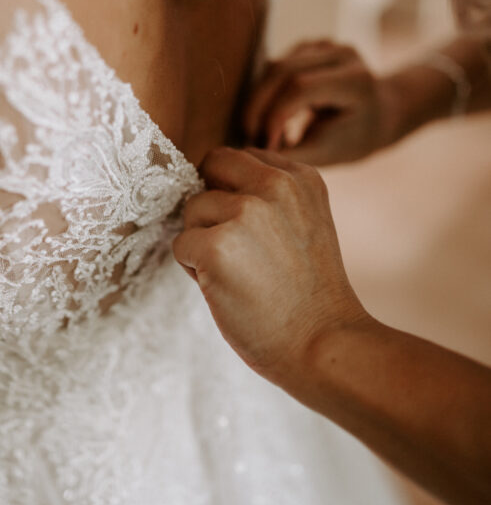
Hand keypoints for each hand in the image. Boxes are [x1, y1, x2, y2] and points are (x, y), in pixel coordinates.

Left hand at [174, 147, 368, 393]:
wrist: (324, 345)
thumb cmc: (310, 296)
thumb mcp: (306, 223)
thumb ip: (270, 196)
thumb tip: (212, 185)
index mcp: (300, 177)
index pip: (239, 159)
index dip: (234, 194)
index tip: (257, 233)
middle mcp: (274, 184)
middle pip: (211, 166)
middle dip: (212, 202)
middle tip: (236, 247)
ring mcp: (245, 212)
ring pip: (192, 210)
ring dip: (203, 242)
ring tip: (239, 275)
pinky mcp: (216, 246)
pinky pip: (181, 245)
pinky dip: (194, 271)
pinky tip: (228, 290)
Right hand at [242, 40, 399, 165]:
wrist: (381, 113)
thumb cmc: (357, 138)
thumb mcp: (330, 153)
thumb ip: (293, 154)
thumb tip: (253, 153)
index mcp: (356, 79)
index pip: (301, 87)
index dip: (274, 115)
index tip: (264, 144)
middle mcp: (342, 54)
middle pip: (283, 70)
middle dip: (259, 106)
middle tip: (249, 135)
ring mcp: (326, 45)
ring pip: (275, 65)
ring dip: (258, 99)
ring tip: (256, 129)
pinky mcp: (311, 46)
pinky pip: (277, 65)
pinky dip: (265, 91)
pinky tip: (266, 115)